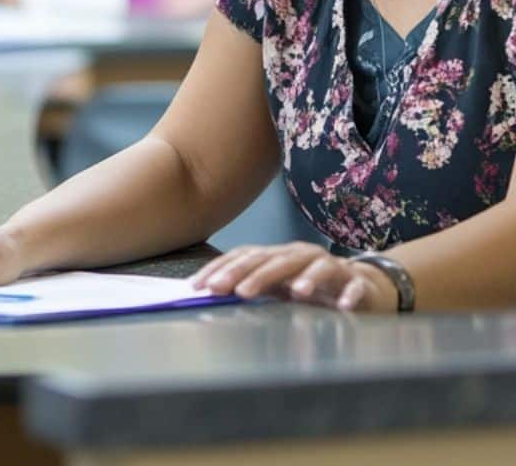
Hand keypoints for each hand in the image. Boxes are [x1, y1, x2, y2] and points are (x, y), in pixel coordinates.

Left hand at [190, 242, 398, 312]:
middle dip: (254, 275)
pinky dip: (350, 295)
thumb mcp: (275, 287)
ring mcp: (331, 268)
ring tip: (295, 293)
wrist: (361, 287)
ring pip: (318, 268)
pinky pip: (355, 287)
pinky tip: (342, 306)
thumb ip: (248, 287)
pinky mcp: (358, 284)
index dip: (222, 269)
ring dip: (307, 279)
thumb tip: (209, 293)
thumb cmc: (310, 287)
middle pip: (276, 260)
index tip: (200, 286)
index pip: (245, 256)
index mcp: (277, 255)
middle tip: (236, 291)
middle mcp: (301, 256)